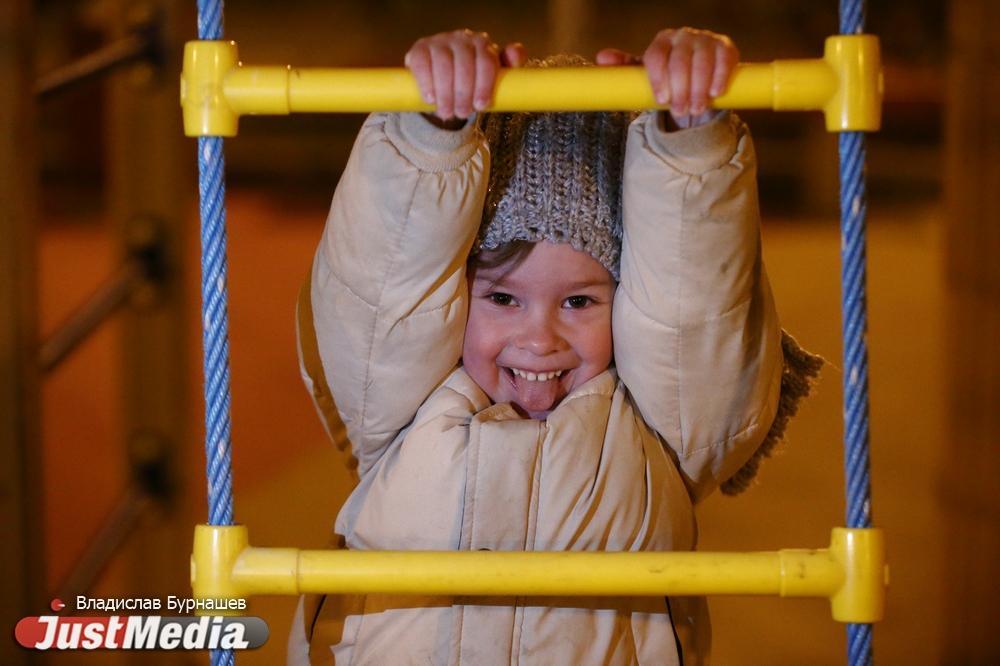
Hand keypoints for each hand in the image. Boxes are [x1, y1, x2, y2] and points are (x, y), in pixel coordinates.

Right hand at [405, 29, 526, 120]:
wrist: (444, 80)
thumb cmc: (473, 79)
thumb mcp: (493, 75)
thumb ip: (509, 65)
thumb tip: (516, 54)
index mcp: (482, 44)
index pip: (486, 60)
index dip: (484, 84)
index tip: (481, 106)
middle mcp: (461, 38)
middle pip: (464, 63)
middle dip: (464, 92)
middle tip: (463, 113)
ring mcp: (439, 41)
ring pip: (443, 64)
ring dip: (445, 92)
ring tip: (447, 112)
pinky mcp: (420, 49)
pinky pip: (422, 63)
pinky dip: (426, 82)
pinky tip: (430, 98)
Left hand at [597, 27, 737, 124]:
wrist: (696, 78)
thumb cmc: (667, 77)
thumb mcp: (645, 75)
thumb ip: (625, 69)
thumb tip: (601, 58)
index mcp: (661, 41)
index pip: (656, 56)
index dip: (658, 79)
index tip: (661, 100)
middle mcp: (683, 36)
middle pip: (679, 62)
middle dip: (680, 90)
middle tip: (680, 111)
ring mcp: (705, 40)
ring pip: (702, 63)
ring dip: (699, 89)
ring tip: (696, 108)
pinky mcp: (726, 48)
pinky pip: (724, 60)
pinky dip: (719, 77)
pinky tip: (715, 93)